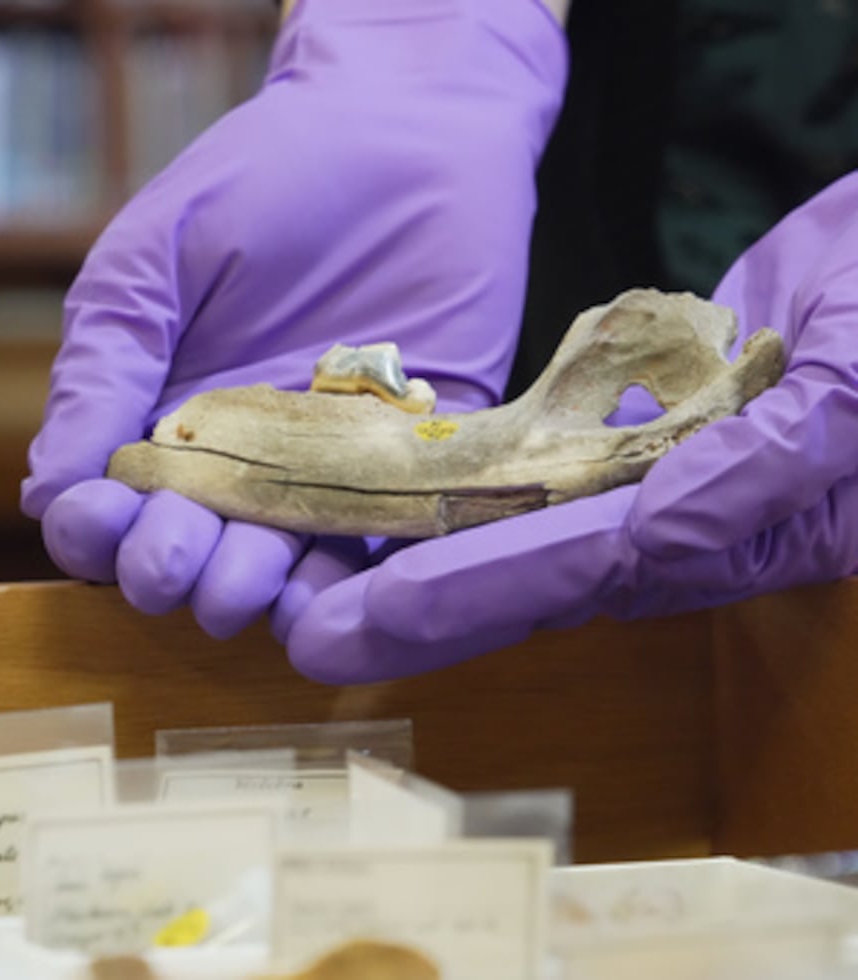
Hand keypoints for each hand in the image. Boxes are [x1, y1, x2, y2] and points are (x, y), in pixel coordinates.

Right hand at [21, 0, 567, 636]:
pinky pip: (380, 547)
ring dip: (250, 591)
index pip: (112, 509)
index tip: (100, 516)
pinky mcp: (411, 466)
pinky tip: (322, 599)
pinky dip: (350, 586)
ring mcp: (327, 469)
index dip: (95, 531)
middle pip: (191, 554)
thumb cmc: (268, 179)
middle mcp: (243, 458)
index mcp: (166, 414)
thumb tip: (44, 491)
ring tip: (241, 581)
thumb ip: (104, 368)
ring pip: (279, 568)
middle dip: (172, 569)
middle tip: (176, 554)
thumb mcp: (159, 258)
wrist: (411, 137)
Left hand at [286, 171, 857, 682]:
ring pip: (515, 536)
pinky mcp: (628, 446)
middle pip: (520, 577)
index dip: (462, 598)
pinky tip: (400, 504)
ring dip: (422, 559)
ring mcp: (645, 490)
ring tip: (325, 577)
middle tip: (309, 635)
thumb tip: (659, 530)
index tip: (360, 622)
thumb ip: (762, 466)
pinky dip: (464, 499)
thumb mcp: (852, 389)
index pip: (566, 569)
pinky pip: (535, 482)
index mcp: (723, 529)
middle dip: (414, 611)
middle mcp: (670, 529)